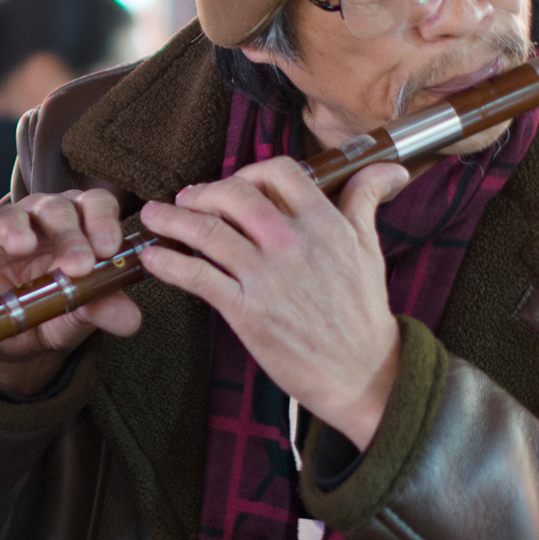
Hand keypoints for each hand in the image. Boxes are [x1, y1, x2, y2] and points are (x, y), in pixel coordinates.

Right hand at [0, 186, 143, 395]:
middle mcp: (48, 216)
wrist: (18, 332)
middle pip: (59, 211)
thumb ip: (104, 310)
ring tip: (19, 246)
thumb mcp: (82, 316)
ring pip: (15, 215)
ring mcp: (9, 227)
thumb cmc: (58, 309)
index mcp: (83, 225)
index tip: (109, 247)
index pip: (97, 207)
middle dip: (69, 236)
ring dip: (18, 228)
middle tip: (77, 265)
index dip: (103, 222)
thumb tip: (131, 319)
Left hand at [134, 158, 415, 448]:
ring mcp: (266, 277)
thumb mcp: (369, 249)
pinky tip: (151, 258)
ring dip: (172, 220)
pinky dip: (168, 263)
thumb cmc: (363, 312)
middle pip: (234, 194)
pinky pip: (197, 278)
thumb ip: (365, 201)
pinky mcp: (246, 311)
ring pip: (207, 232)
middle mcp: (292, 243)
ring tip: (153, 217)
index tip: (236, 183)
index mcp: (324, 223)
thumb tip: (387, 167)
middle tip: (187, 199)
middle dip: (204, 191)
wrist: (361, 372)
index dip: (250, 171)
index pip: (279, 172)